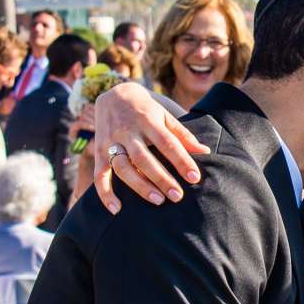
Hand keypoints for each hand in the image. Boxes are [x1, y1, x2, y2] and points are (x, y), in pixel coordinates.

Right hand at [92, 82, 207, 212]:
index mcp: (147, 120)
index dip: (181, 160)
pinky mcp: (98, 151)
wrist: (114, 94)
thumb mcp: (164, 116)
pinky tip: (116, 209)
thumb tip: (205, 151)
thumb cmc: (146, 110)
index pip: (166, 142)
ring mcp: (110, 141)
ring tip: (158, 200)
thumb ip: (183, 135)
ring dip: (139, 186)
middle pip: (143, 158)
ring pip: (123, 167)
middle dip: (160, 178)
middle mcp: (127, 131)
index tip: (194, 177)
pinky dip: (105, 193)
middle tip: (177, 196)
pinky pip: (99, 175)